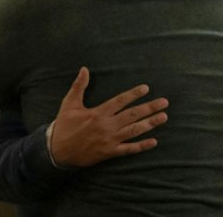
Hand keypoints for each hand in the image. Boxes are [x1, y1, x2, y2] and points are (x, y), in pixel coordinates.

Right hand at [50, 67, 168, 166]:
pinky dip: (142, 146)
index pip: (120, 101)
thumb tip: (85, 69)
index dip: (133, 94)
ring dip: (150, 124)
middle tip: (164, 102)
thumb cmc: (64, 126)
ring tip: (163, 117)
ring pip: (134, 131)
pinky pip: (129, 150)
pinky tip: (154, 141)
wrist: (57, 151)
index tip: (146, 88)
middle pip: (132, 115)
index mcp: (98, 113)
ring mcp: (110, 140)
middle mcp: (106, 126)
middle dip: (150, 108)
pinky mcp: (110, 152)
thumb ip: (79, 86)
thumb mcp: (69, 103)